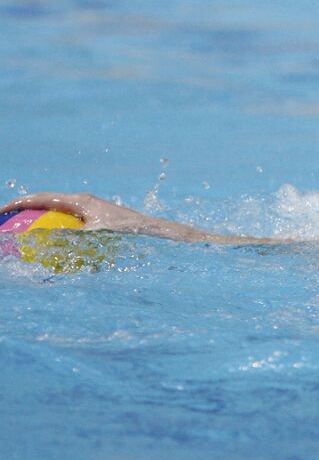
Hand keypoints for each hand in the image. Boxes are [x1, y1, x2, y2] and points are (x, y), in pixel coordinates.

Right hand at [0, 192, 271, 243]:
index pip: (41, 197)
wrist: (162, 236)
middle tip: (5, 229)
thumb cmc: (131, 234)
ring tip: (22, 245)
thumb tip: (37, 244)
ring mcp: (93, 215)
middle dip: (24, 216)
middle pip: (47, 207)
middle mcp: (85, 205)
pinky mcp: (100, 227)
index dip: (16, 204)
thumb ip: (64, 241)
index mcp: (81, 201)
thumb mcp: (93, 238)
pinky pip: (73, 234)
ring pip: (59, 220)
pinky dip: (60, 242)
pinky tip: (53, 261)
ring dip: (41, 229)